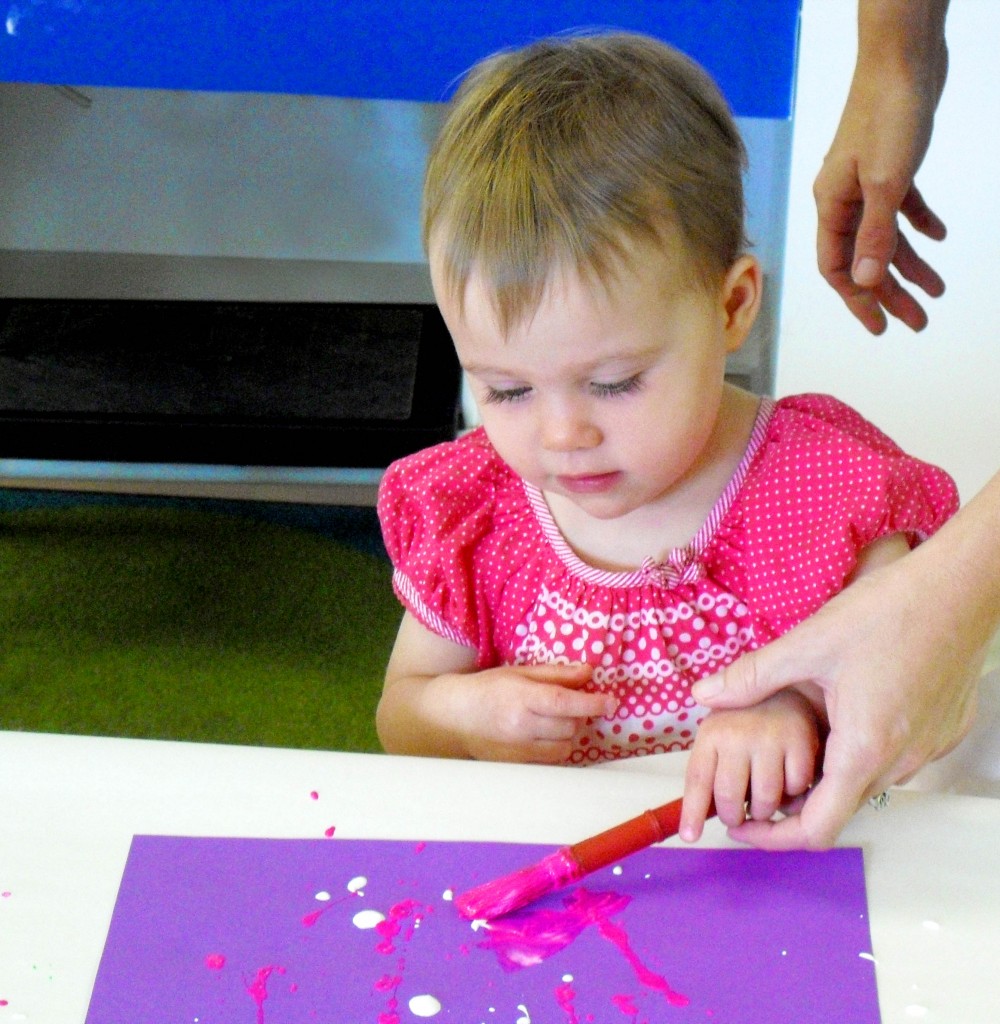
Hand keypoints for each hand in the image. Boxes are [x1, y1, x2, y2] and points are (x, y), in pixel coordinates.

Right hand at [434, 662, 616, 763]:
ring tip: (552, 720)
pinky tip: (544, 735)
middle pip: (570, 725)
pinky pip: (552, 759)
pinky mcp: (518, 764)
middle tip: (566, 704)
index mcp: (521, 697)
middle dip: (577, 715)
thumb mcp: (519, 672)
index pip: (564, 702)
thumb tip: (588, 672)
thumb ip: (555, 674)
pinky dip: (556, 747)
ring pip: (565, 746)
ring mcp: (519, 749)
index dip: (592, 703)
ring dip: (568, 732)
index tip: (611, 702)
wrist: (455, 717)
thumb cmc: (488, 688)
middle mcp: (521, 726)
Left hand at [690, 548, 982, 849]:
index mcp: (863, 750)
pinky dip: (859, 749)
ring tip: (791, 739)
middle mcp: (902, 762)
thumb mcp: (807, 643)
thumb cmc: (889, 613)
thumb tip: (704, 696)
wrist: (959, 590)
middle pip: (838, 805)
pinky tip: (839, 711)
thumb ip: (752, 676)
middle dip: (791, 801)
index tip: (742, 827)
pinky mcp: (942, 730)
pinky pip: (894, 756)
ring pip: (866, 779)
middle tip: (755, 778)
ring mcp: (928, 748)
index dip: (772, 836)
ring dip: (827, 771)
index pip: (816, 829)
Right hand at [815, 0, 948, 332]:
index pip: (838, 267)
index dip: (858, 300)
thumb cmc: (888, 116)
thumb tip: (867, 284)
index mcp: (832, 206)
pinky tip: (939, 237)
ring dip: (910, 264)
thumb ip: (876, 235)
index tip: (880, 327)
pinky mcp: (890, 166)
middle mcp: (844, 200)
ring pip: (886, 237)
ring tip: (937, 290)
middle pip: (865, 259)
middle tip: (916, 321)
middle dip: (890, 292)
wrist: (903, 57)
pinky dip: (919, 225)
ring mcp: (866, 183)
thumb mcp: (885, 182)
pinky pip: (902, 208)